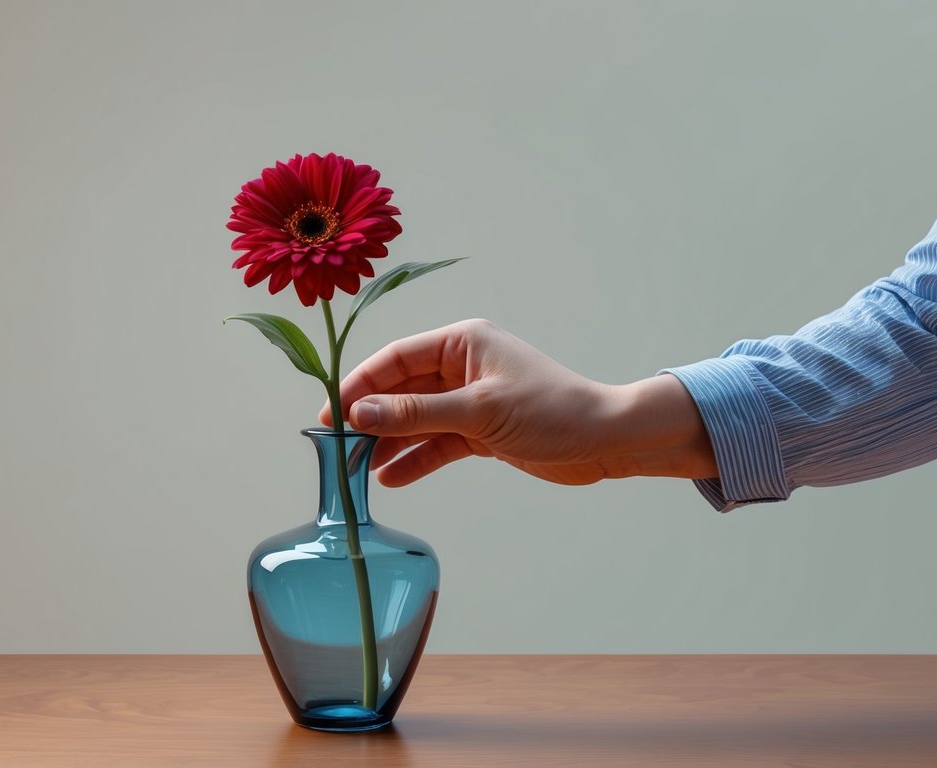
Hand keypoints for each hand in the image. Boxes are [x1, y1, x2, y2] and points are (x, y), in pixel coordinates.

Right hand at [318, 319, 716, 486]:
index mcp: (462, 342)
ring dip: (388, 442)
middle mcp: (462, 365)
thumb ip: (415, 414)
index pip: (394, 359)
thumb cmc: (552, 412)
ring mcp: (470, 399)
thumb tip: (359, 415)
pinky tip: (390, 478)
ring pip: (415, 419)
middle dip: (369, 418)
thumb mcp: (478, 412)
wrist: (607, 441)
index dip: (358, 385)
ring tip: (356, 470)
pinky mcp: (481, 430)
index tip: (329, 414)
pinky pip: (436, 442)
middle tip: (334, 447)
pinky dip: (415, 458)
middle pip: (399, 389)